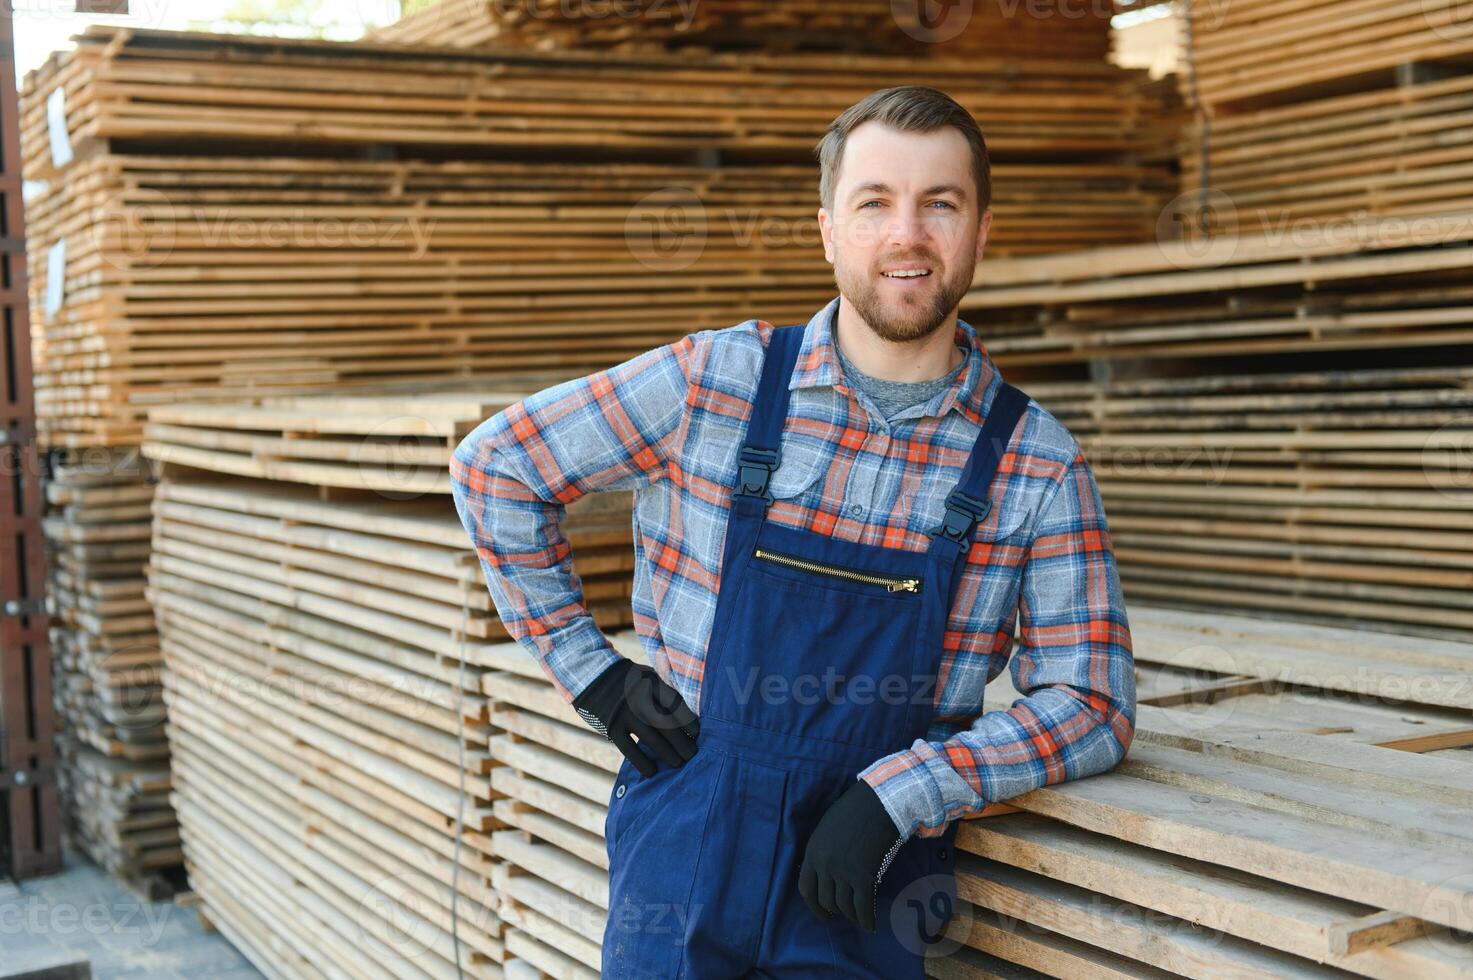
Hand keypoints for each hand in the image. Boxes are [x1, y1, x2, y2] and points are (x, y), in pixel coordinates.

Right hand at [571, 658, 699, 776]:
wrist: (592, 675)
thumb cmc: (627, 680)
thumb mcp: (645, 676)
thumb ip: (663, 692)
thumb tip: (686, 716)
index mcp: (651, 683)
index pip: (675, 704)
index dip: (688, 720)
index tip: (697, 734)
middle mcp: (639, 698)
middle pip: (667, 724)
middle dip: (682, 742)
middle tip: (692, 755)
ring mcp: (625, 713)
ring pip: (651, 739)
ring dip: (667, 754)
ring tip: (677, 763)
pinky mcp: (611, 727)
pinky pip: (629, 749)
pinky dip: (642, 762)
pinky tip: (652, 771)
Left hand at [797, 778, 904, 932]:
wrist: (879, 802)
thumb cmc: (857, 810)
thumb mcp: (828, 829)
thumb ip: (824, 851)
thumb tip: (829, 875)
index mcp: (813, 851)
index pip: (806, 889)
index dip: (814, 907)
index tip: (824, 914)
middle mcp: (824, 864)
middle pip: (826, 901)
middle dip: (836, 911)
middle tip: (845, 914)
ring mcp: (843, 871)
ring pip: (844, 907)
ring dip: (852, 916)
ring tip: (859, 917)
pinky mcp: (863, 876)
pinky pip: (863, 907)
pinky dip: (866, 920)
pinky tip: (871, 926)